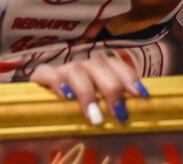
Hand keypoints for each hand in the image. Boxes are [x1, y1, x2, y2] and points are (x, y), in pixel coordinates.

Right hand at [31, 51, 148, 125]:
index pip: (117, 65)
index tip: (140, 95)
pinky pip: (46, 72)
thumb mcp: (100, 110)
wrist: (44, 111)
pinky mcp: (41, 76)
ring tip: (94, 116)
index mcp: (101, 70)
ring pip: (76, 69)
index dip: (129, 77)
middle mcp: (84, 66)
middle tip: (119, 114)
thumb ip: (113, 108)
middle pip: (99, 64)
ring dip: (87, 92)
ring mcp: (63, 69)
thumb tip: (129, 118)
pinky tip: (65, 96)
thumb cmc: (79, 113)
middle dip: (111, 88)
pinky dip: (56, 81)